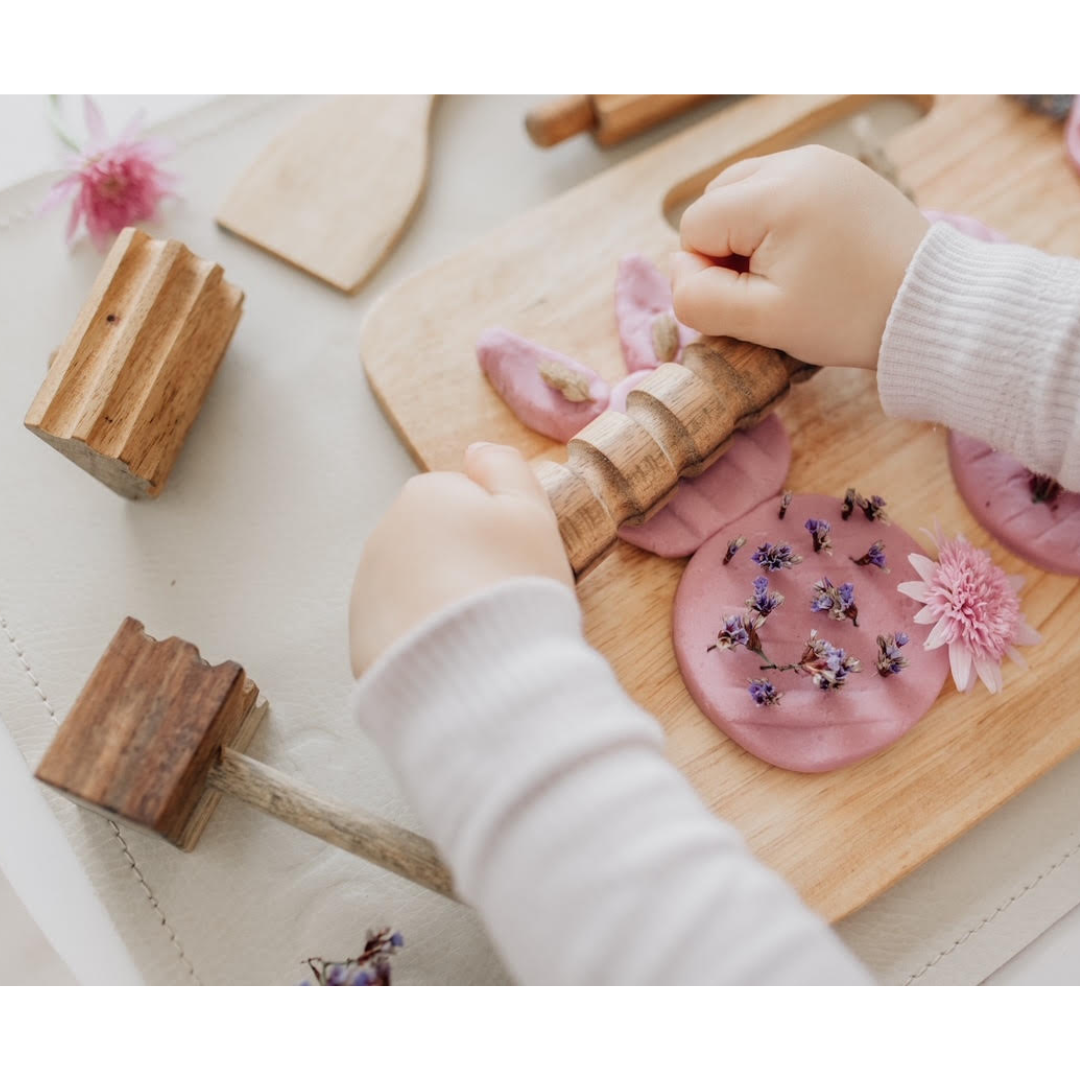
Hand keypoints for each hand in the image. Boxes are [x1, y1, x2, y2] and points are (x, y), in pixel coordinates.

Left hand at [349, 443, 572, 675]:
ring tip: (479, 630)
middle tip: (502, 596)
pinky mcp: (362, 639)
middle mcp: (385, 534)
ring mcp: (367, 588)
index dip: (499, 531)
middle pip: (439, 542)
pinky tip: (455, 655)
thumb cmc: (512, 585)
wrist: (475, 673)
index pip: (468, 501)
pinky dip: (426, 638)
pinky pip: (403, 630)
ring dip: (444, 601)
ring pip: (418, 586)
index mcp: (426, 495)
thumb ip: (506, 468)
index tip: (516, 559)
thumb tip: (477, 451)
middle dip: (467, 564)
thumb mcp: (532, 511)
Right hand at [672, 145, 928, 368]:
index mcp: (773, 194)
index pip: (693, 227)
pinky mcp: (841, 172)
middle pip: (716, 202)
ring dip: (749, 235)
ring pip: (745, 192)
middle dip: (726, 249)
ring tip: (789, 272)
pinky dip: (779, 222)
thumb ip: (699, 299)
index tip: (754, 301)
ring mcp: (822, 162)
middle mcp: (795, 162)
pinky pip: (781, 189)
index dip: (707, 273)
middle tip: (770, 289)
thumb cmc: (848, 317)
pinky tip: (810, 255)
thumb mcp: (761, 321)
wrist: (932, 306)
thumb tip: (680, 271)